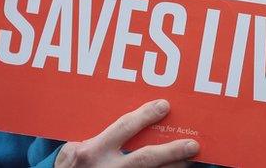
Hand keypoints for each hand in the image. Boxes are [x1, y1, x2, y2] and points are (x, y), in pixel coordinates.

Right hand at [54, 100, 198, 167]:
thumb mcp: (73, 150)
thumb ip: (97, 135)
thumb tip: (132, 119)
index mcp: (92, 151)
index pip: (124, 128)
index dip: (145, 116)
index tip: (165, 105)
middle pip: (145, 159)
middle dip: (171, 151)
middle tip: (192, 145)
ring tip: (190, 160)